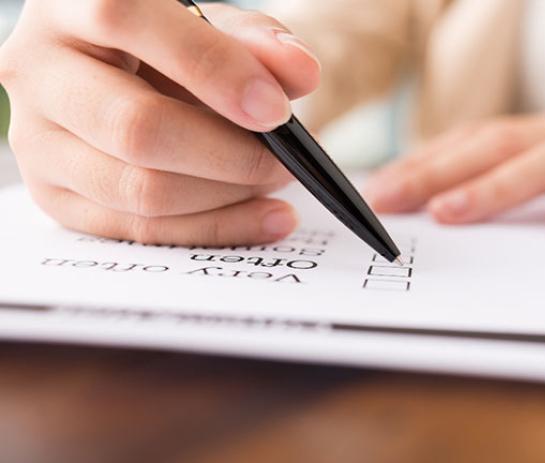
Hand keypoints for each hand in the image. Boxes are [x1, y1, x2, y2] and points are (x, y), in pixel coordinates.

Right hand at [0, 1, 320, 244]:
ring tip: (275, 181)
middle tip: (284, 161)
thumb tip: (300, 72)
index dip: (211, 68)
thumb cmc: (174, 46)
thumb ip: (258, 42)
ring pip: (140, 190)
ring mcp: (37, 142)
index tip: (275, 111)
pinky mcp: (55, 198)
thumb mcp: (216, 28)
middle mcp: (38, 71)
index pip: (127, 19)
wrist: (128, 78)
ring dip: (227, 195)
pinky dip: (217, 229)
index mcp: (69, 4)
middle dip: (229, 154)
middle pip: (136, 128)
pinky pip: (142, 231)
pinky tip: (267, 216)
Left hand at [365, 105, 544, 224]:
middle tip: (386, 202)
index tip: (372, 194)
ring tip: (452, 212)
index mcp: (540, 135)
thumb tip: (445, 206)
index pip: (469, 144)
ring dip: (498, 185)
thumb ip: (514, 181)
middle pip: (496, 146)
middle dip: (435, 173)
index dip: (419, 165)